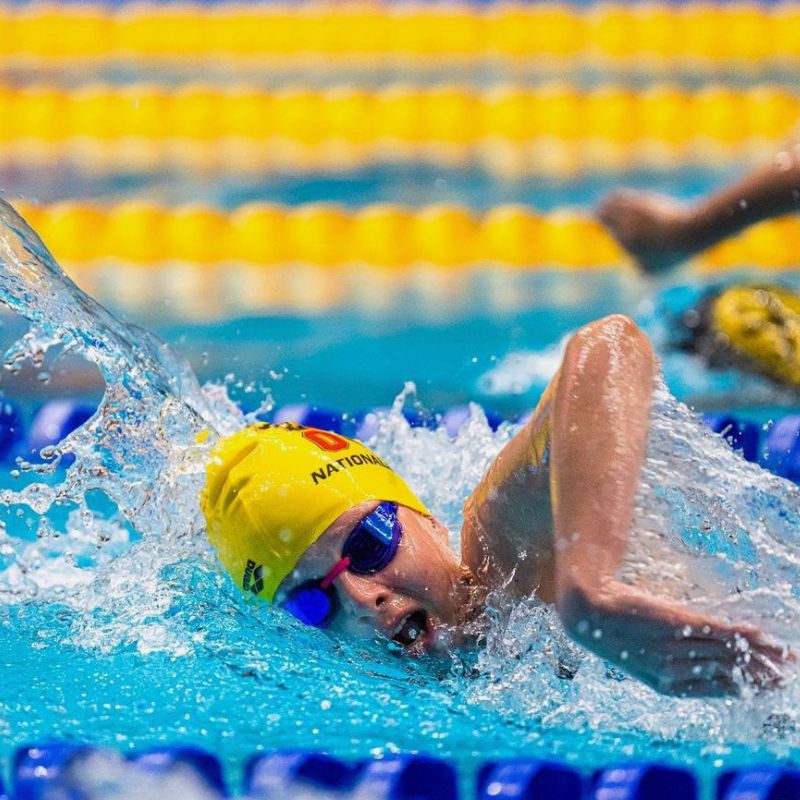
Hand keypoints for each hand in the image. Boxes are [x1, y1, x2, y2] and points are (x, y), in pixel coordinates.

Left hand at [558, 581, 791, 696]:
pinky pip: (716, 632)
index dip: (746, 687)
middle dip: (761, 675)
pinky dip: (740, 635)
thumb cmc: (612, 629)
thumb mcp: (642, 651)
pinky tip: (760, 635)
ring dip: (760, 655)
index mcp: (668, 685)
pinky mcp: (675, 624)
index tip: (769, 685)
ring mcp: (677, 647)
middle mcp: (676, 670)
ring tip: (785, 656)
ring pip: (727, 654)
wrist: (588, 610)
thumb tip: (699, 655)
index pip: (718, 688)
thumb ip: (670, 655)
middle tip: (787, 674)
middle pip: (729, 673)